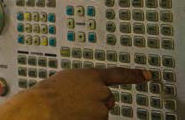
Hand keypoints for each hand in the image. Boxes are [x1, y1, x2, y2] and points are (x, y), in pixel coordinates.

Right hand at [0, 68, 149, 119]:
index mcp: (90, 75)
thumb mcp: (66, 78)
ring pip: (100, 112)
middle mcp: (100, 89)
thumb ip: (82, 80)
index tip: (147, 75)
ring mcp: (101, 106)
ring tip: (70, 109)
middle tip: (75, 101)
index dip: (133, 74)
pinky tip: (74, 116)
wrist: (42, 107)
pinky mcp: (100, 119)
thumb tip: (86, 86)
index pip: (117, 74)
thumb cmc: (48, 93)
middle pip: (106, 98)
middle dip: (94, 101)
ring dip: (88, 112)